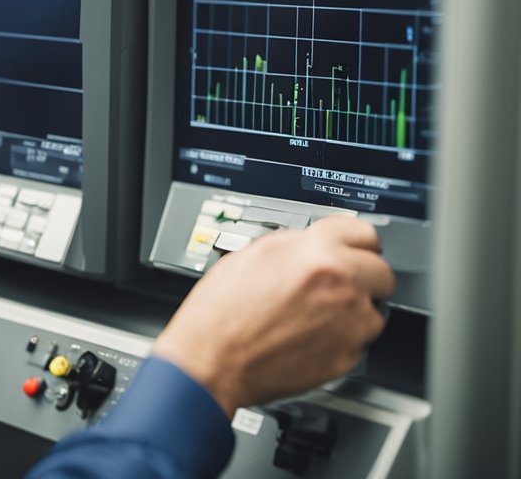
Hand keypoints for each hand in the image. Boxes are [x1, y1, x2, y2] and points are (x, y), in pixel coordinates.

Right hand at [152, 215, 395, 416]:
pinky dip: (341, 339)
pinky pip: (358, 341)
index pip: (363, 232)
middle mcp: (340, 283)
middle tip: (341, 284)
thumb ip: (295, 244)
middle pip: (382, 271)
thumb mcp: (251, 254)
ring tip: (317, 315)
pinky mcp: (347, 356)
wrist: (211, 360)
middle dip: (364, 276)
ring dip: (354, 311)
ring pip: (374, 310)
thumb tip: (316, 242)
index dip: (355, 241)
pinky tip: (310, 336)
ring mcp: (348, 323)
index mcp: (315, 252)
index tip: (356, 248)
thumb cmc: (220, 312)